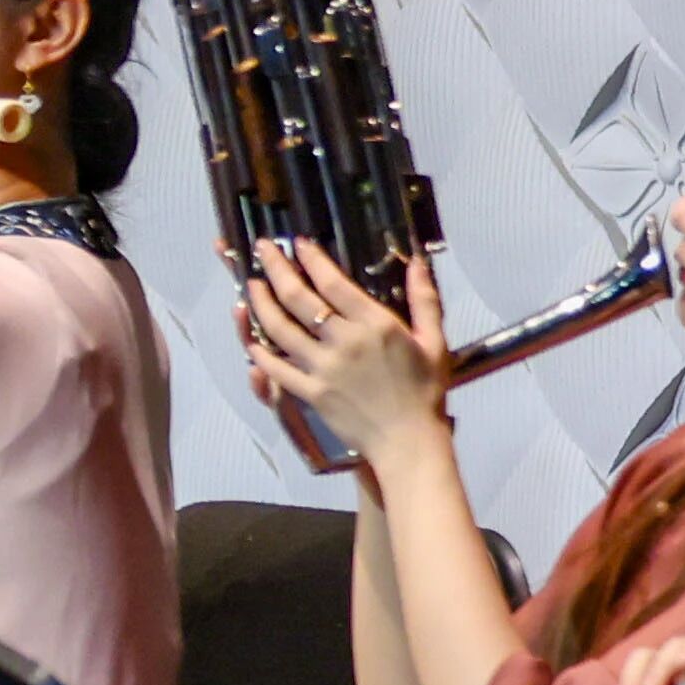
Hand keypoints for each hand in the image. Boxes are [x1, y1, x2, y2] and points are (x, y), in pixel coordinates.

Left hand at [242, 237, 452, 456]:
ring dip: (261, 304)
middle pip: (299, 299)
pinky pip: (278, 369)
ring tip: (251, 286)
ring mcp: (323, 368)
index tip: (297, 243)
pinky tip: (250, 340)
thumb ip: (424, 299)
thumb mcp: (434, 341)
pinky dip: (260, 354)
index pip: (333, 282)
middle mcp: (344, 342)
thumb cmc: (425, 391)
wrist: (409, 441)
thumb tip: (418, 262)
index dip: (311, 259)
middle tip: (262, 250)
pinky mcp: (311, 393)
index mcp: (375, 324)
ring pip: (280, 330)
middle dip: (276, 269)